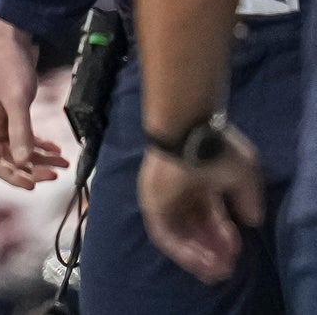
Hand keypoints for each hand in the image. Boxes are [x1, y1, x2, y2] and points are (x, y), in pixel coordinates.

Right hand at [0, 15, 68, 188]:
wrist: (10, 37)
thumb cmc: (8, 65)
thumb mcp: (17, 99)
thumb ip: (20, 131)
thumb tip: (23, 161)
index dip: (13, 178)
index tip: (35, 185)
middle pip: (7, 159)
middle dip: (31, 169)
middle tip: (55, 173)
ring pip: (17, 148)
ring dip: (39, 158)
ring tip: (63, 162)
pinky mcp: (10, 109)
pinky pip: (22, 135)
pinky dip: (38, 143)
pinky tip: (55, 147)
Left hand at [139, 127, 262, 282]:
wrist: (189, 134)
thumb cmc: (217, 148)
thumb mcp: (244, 175)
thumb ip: (248, 199)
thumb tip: (252, 221)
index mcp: (201, 182)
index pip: (211, 216)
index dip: (223, 236)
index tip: (236, 251)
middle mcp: (181, 192)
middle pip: (195, 229)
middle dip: (212, 250)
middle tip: (226, 269)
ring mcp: (164, 198)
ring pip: (180, 235)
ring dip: (197, 255)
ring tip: (216, 269)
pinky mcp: (152, 204)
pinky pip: (164, 234)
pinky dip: (181, 250)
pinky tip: (200, 261)